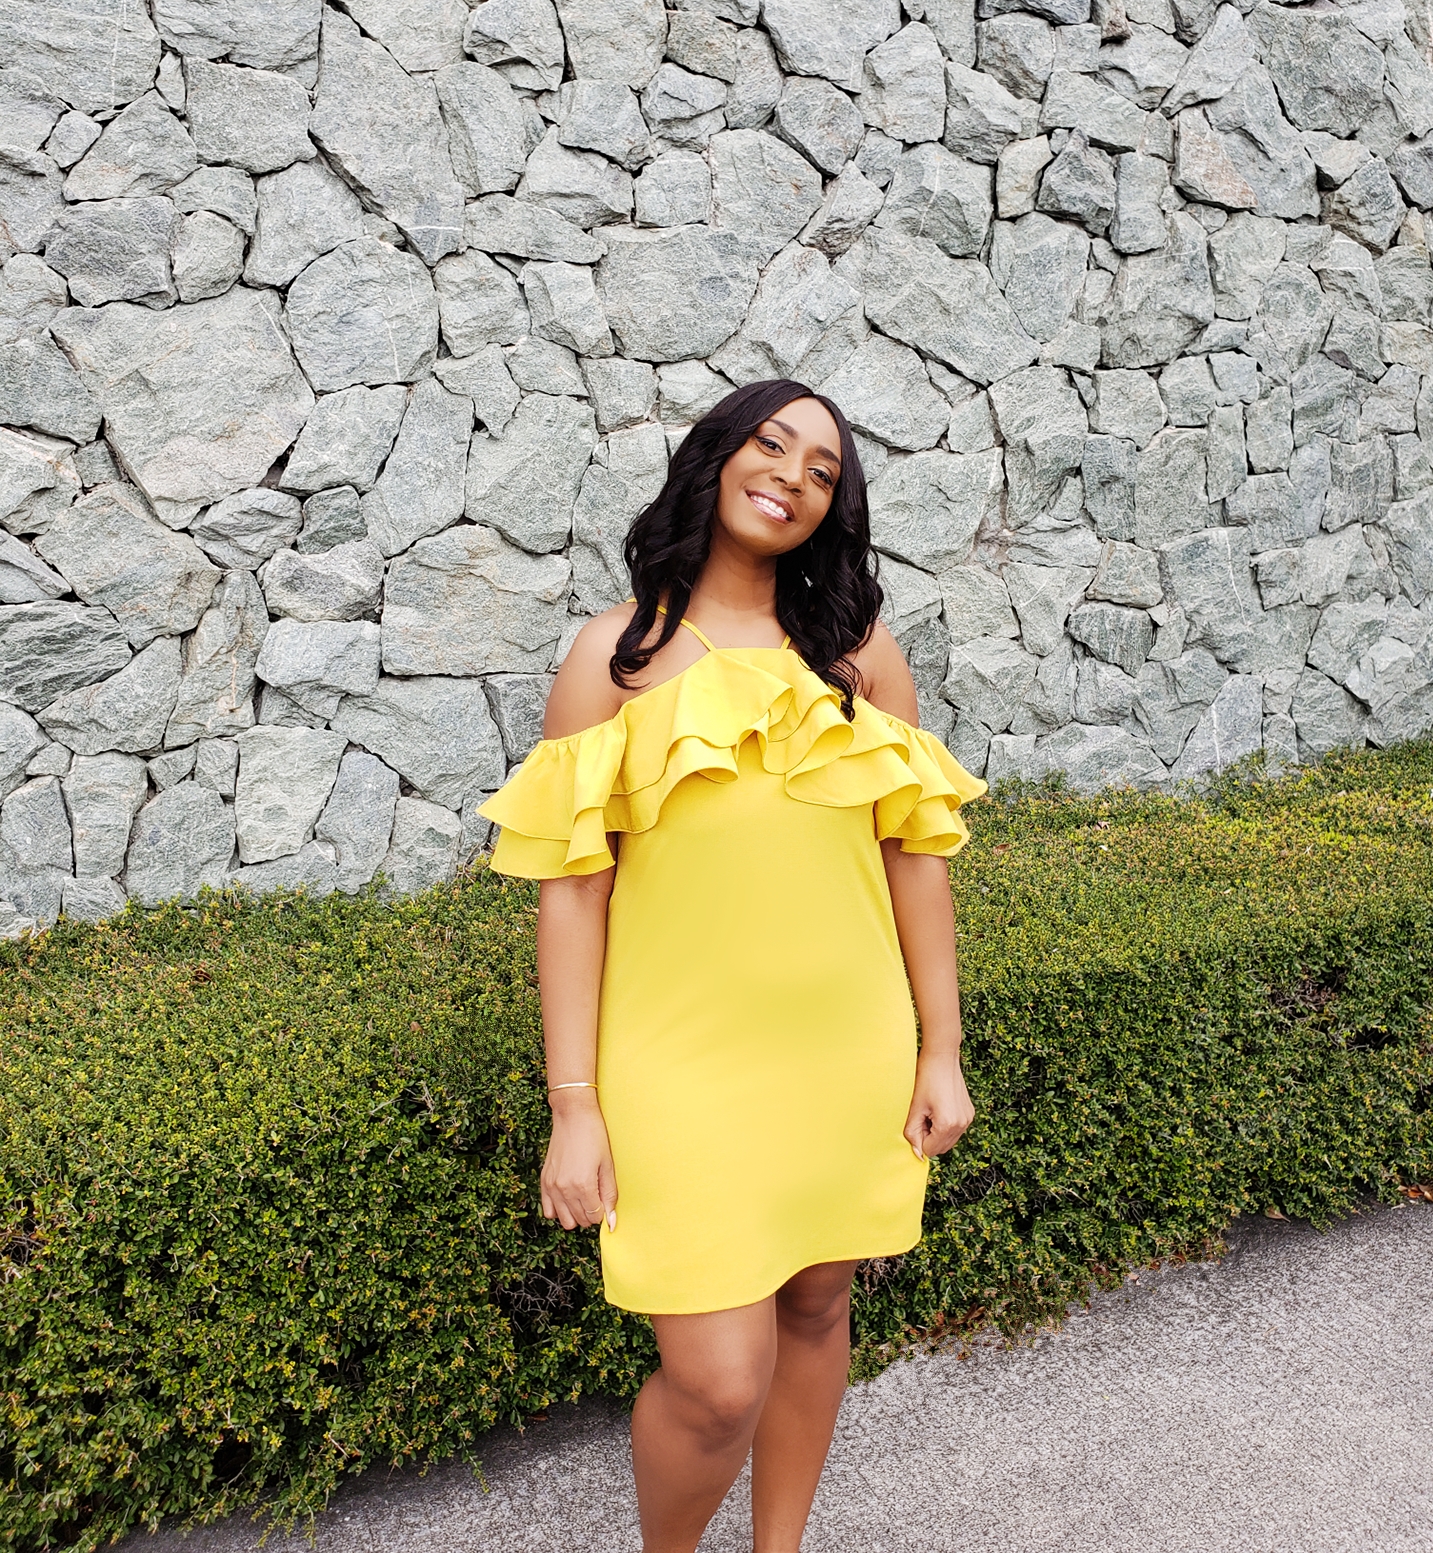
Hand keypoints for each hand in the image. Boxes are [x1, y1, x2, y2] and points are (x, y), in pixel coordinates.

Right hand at [541, 1092, 618, 1230]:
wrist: (573, 1116)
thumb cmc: (594, 1136)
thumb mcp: (607, 1165)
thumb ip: (610, 1195)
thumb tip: (612, 1222)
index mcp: (583, 1185)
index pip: (594, 1217)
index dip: (602, 1212)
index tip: (604, 1200)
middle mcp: (565, 1189)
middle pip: (580, 1220)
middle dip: (590, 1214)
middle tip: (596, 1197)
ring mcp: (552, 1186)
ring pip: (564, 1220)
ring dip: (575, 1215)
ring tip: (583, 1198)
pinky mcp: (544, 1181)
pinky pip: (548, 1210)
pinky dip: (558, 1209)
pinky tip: (568, 1198)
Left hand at [903, 1050, 974, 1159]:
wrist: (942, 1058)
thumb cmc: (925, 1080)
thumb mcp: (915, 1108)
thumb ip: (913, 1133)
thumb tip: (918, 1155)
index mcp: (947, 1125)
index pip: (930, 1150)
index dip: (919, 1139)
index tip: (917, 1121)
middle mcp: (961, 1125)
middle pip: (941, 1148)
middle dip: (929, 1138)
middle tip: (922, 1116)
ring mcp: (967, 1119)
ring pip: (949, 1141)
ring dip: (937, 1133)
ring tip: (931, 1111)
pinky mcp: (969, 1113)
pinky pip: (956, 1130)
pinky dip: (946, 1126)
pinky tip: (940, 1108)